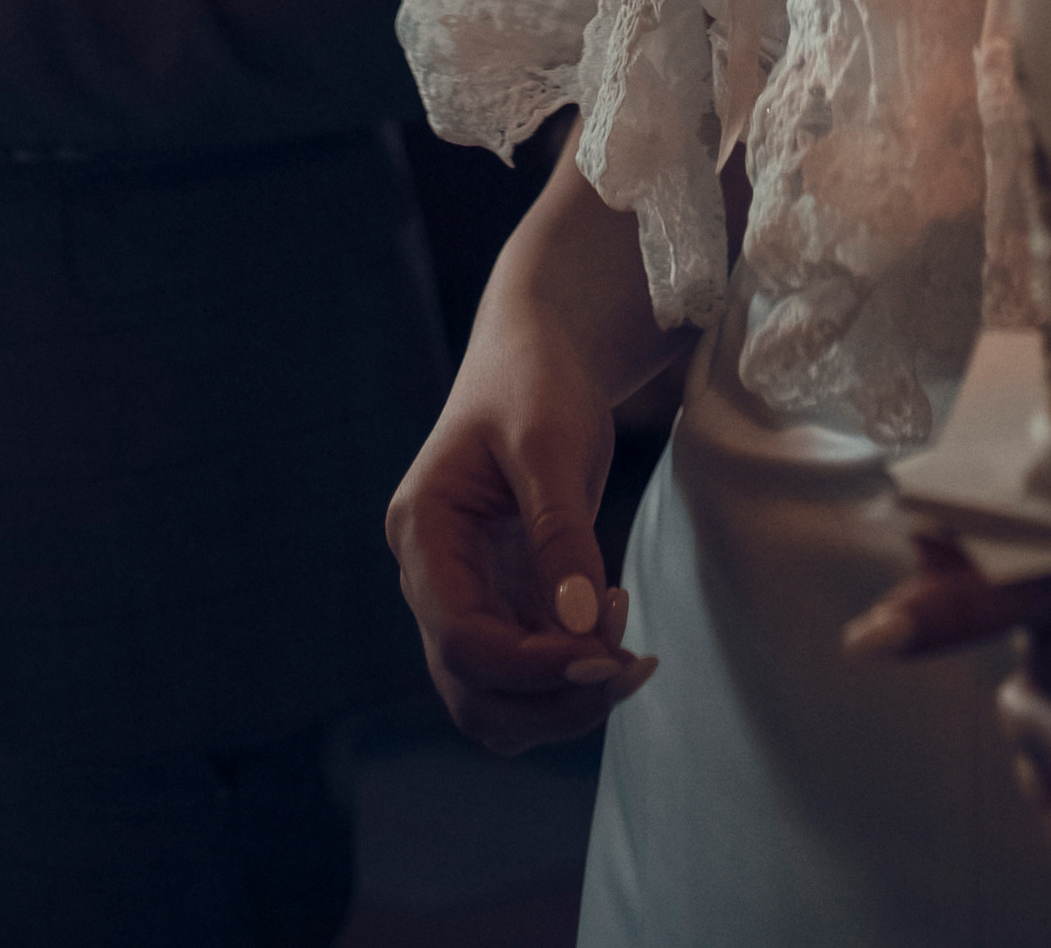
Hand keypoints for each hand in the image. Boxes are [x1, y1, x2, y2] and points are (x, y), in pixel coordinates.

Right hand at [387, 323, 653, 755]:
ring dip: (562, 701)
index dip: (533, 664)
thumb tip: (582, 630)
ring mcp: (463, 592)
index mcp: (421, 530)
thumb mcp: (550, 442)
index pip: (460, 637)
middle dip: (550, 699)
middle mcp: (430, 575)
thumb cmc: (534, 379)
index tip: (607, 654)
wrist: (537, 348)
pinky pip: (526, 671)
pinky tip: (618, 635)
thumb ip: (561, 535)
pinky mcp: (500, 598)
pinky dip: (571, 677)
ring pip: (494, 699)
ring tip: (630, 657)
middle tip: (628, 666)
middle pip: (471, 688)